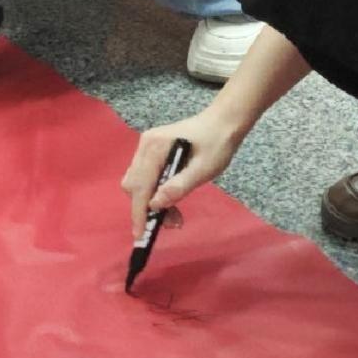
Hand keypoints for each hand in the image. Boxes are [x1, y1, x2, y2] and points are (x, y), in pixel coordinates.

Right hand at [121, 110, 243, 237]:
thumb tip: (155, 205)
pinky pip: (145, 178)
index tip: (140, 235)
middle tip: (172, 221)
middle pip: (134, 186)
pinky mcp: (151, 152)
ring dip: (151, 203)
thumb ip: (179, 186)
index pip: (140, 186)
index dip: (139, 212)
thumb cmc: (217, 144)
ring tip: (175, 215)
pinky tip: (171, 199)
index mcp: (155, 148)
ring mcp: (146, 148)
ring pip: (138, 184)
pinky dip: (154, 194)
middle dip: (147, 209)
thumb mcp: (204, 169)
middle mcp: (145, 146)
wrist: (223, 122)